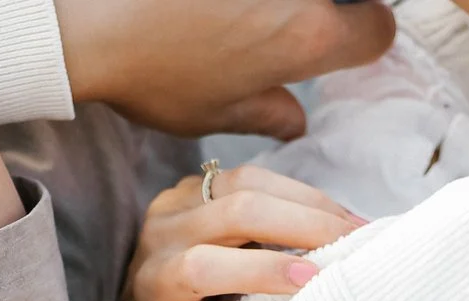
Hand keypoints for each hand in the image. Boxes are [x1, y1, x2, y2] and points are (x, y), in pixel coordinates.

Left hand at [54, 0, 393, 138]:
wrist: (90, 22)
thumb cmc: (150, 74)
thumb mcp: (214, 112)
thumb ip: (268, 113)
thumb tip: (296, 120)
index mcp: (308, 37)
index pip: (377, 28)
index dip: (364, 39)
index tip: (344, 44)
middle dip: (333, 10)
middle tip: (291, 28)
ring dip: (283, 5)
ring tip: (243, 18)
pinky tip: (212, 8)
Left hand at [111, 164, 363, 300]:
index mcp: (152, 285)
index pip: (200, 266)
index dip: (258, 270)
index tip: (311, 281)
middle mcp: (161, 234)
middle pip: (234, 210)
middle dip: (300, 224)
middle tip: (354, 246)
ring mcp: (181, 202)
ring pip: (249, 182)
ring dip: (309, 202)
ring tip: (357, 229)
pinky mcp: (202, 186)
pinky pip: (257, 177)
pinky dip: (302, 195)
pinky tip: (338, 218)